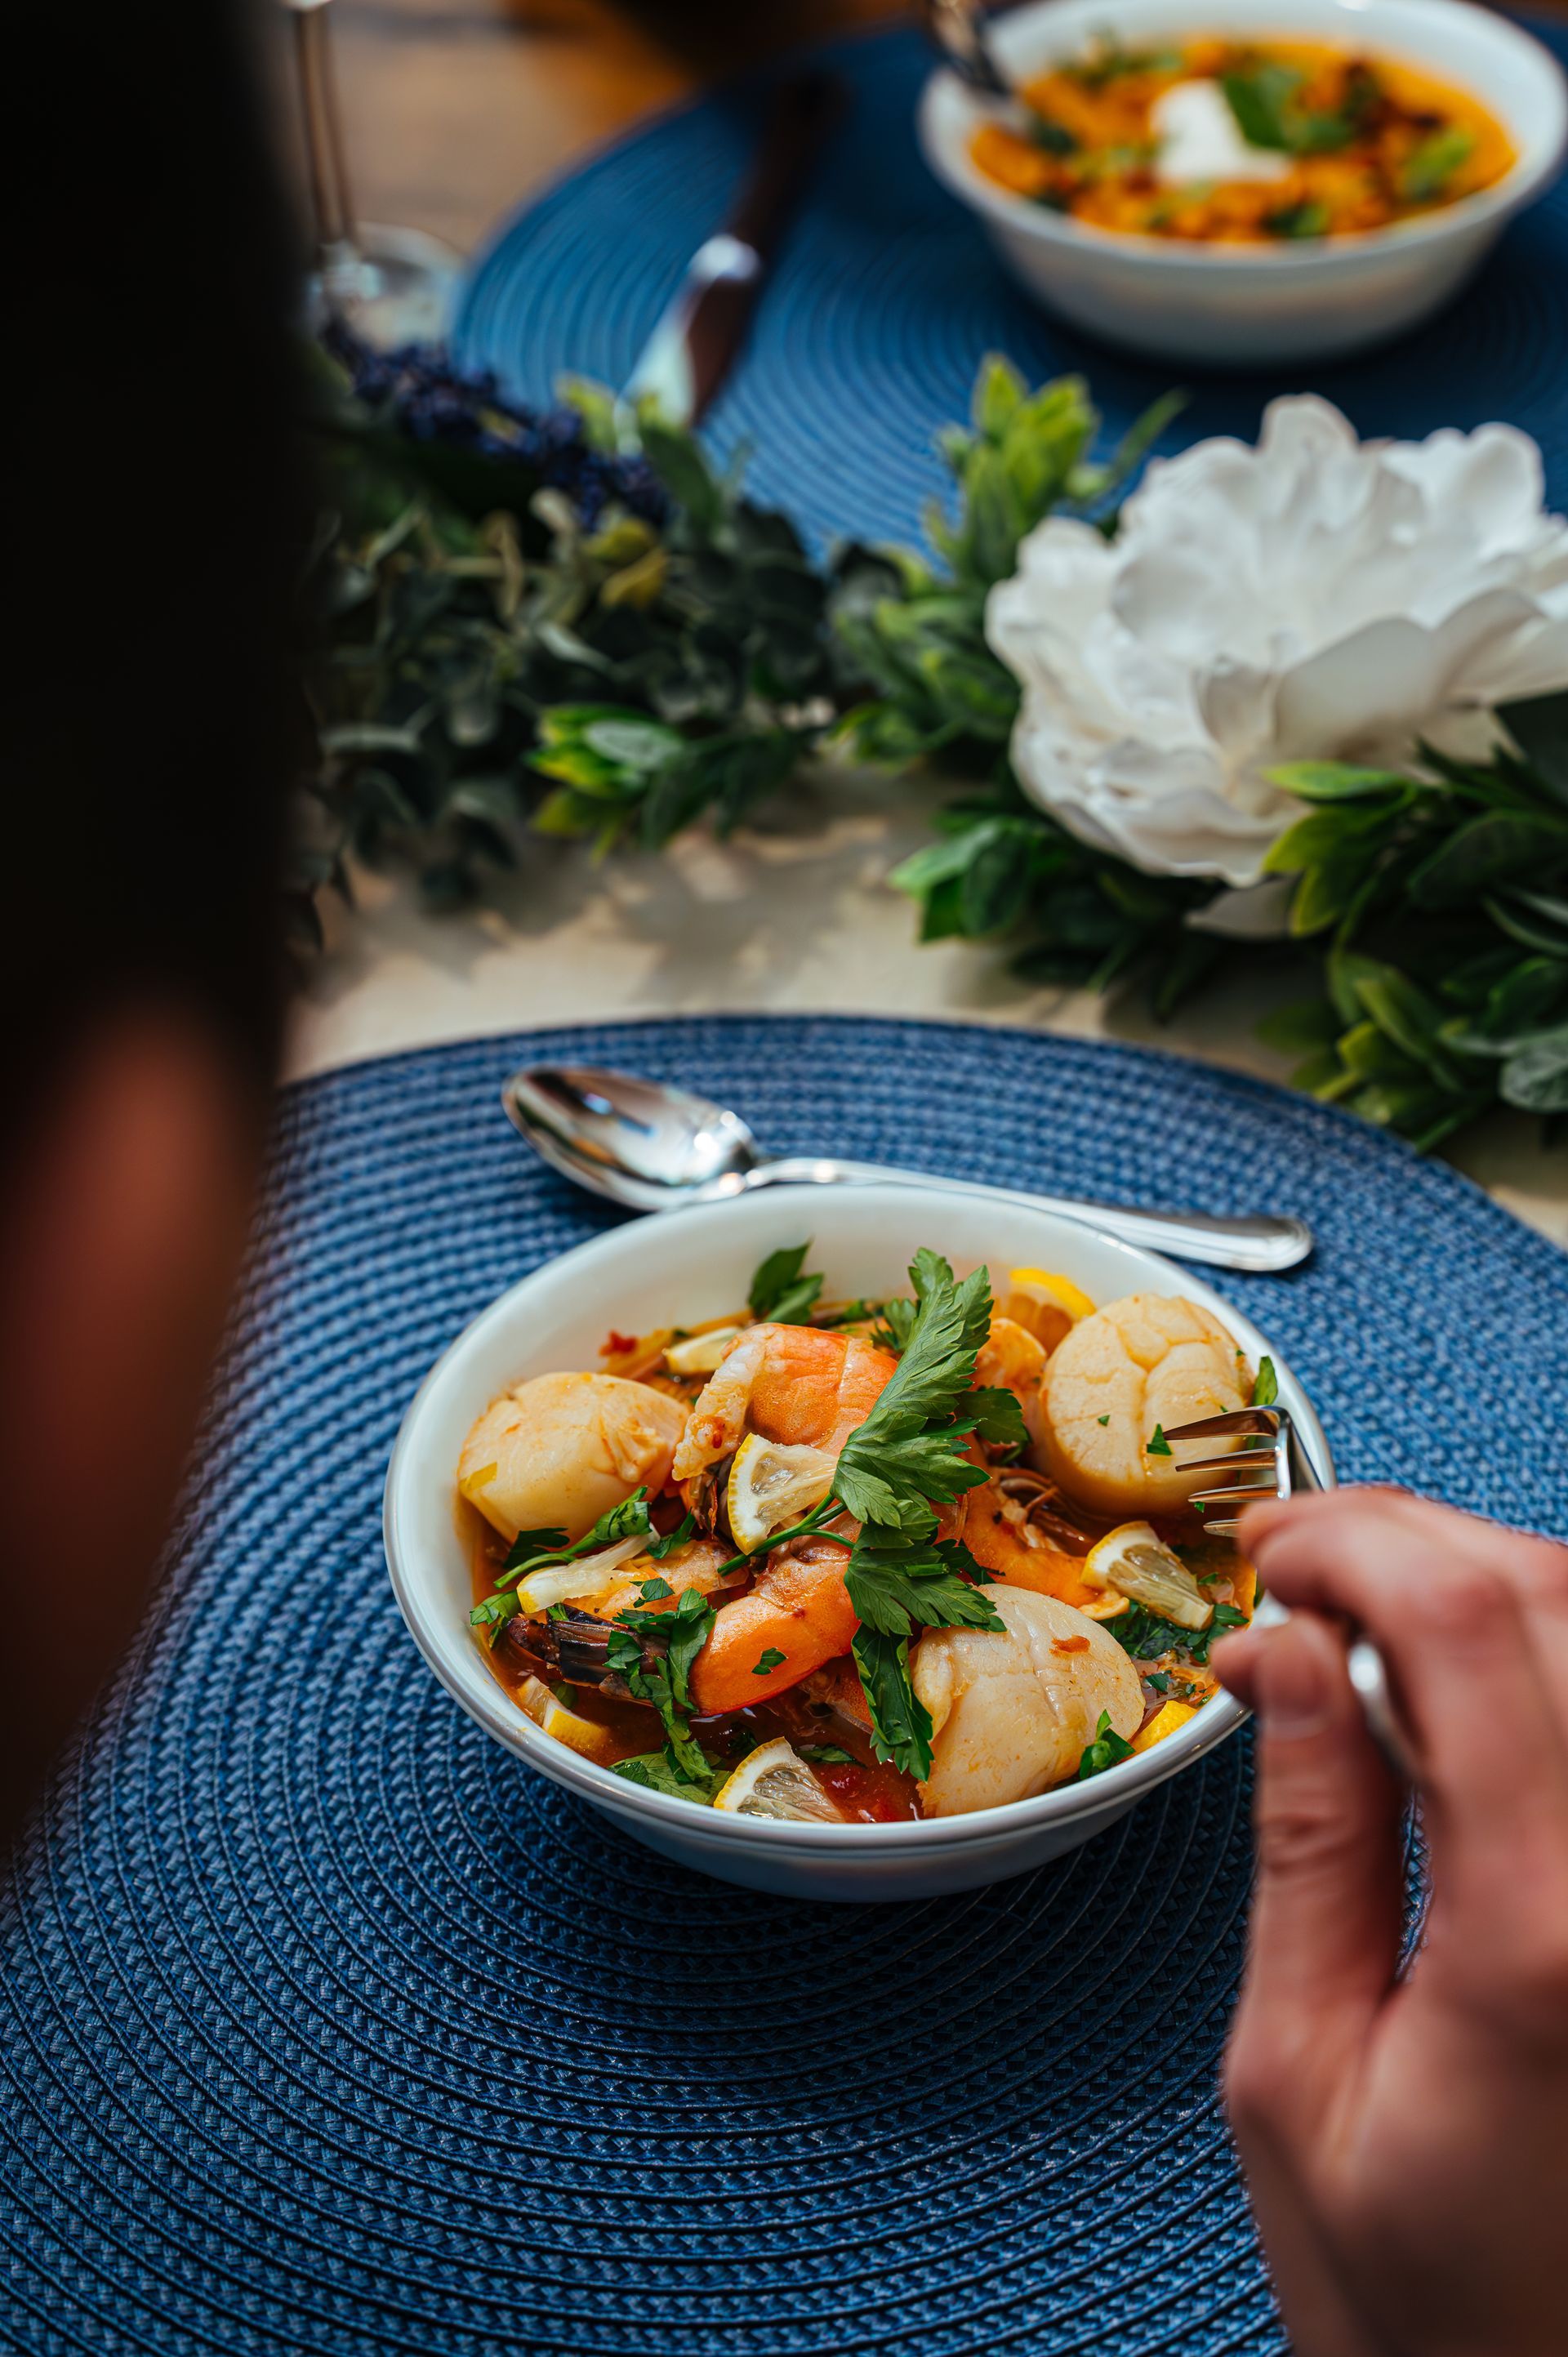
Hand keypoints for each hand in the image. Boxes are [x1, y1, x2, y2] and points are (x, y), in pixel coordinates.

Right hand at [1212, 1487, 1567, 2356]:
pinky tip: (1464, 1706)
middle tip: (1302, 1568)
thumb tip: (1291, 1659)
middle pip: (1554, 1595)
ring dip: (1482, 1591)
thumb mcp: (1296, 2072)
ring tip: (1367, 1632)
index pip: (1468, 1624)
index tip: (1266, 1554)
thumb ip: (1312, 1841)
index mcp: (1539, 1931)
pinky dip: (1538, 1672)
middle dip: (1411, 1541)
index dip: (1354, 1543)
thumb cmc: (1425, 2299)